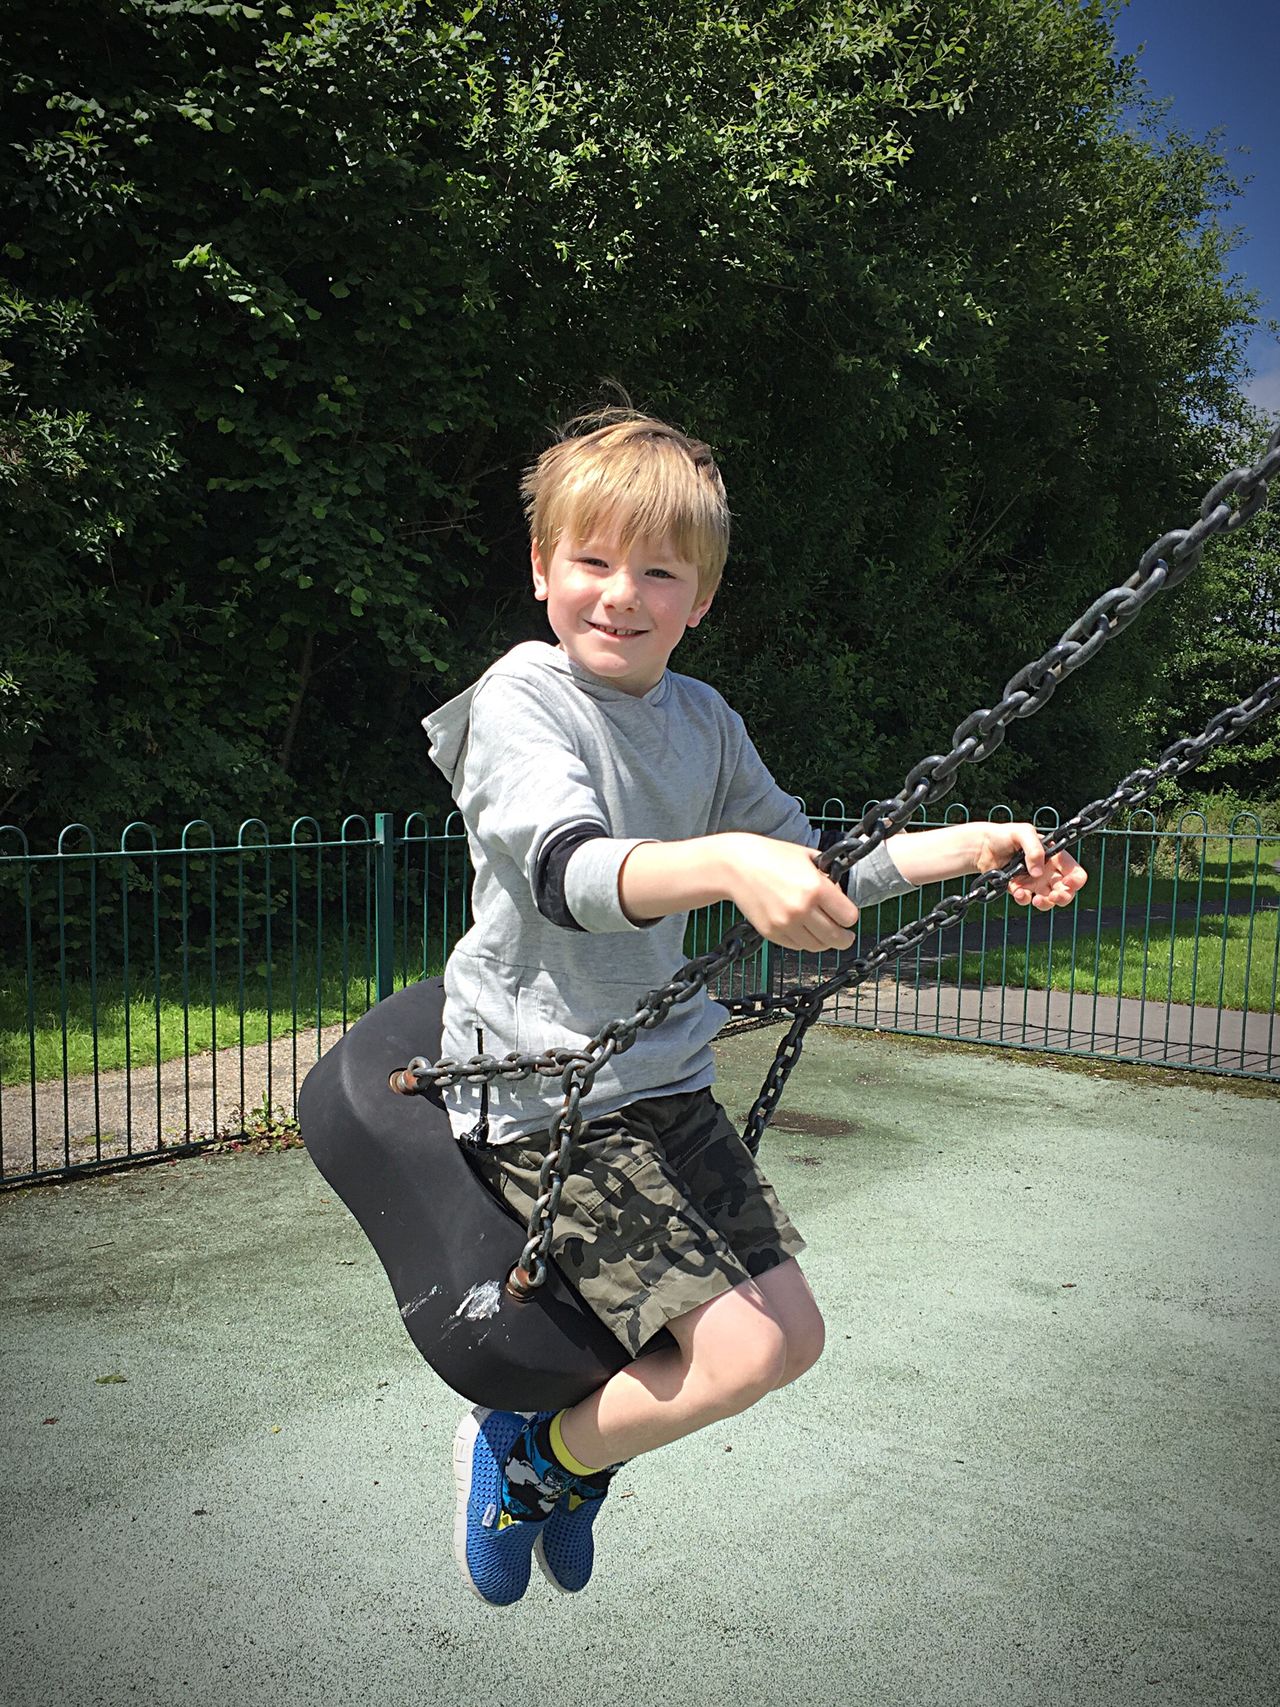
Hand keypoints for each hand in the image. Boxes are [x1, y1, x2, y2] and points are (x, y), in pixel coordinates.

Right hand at [721, 834, 858, 950]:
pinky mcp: (772, 933)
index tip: (846, 913)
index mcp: (816, 888)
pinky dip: (804, 941)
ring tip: (823, 932)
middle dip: (844, 937)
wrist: (735, 866)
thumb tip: (841, 896)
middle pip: (837, 938)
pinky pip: (797, 946)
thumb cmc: (771, 856)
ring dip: (824, 941)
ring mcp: (786, 924)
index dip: (849, 916)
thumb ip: (829, 877)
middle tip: (845, 935)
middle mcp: (802, 909)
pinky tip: (802, 929)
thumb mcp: (808, 857)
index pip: (849, 917)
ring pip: (817, 946)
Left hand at [973, 823, 1087, 909]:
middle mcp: (1048, 872)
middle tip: (1054, 896)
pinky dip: (1024, 899)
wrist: (982, 846)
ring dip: (1046, 903)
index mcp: (1055, 857)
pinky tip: (1017, 892)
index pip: (1076, 873)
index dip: (1076, 881)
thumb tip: (1038, 873)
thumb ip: (1035, 849)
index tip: (1067, 883)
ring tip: (1036, 899)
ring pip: (1049, 901)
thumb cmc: (1004, 835)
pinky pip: (1027, 900)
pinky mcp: (1021, 890)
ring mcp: (1034, 882)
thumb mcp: (1023, 832)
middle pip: (1067, 891)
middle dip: (1064, 897)